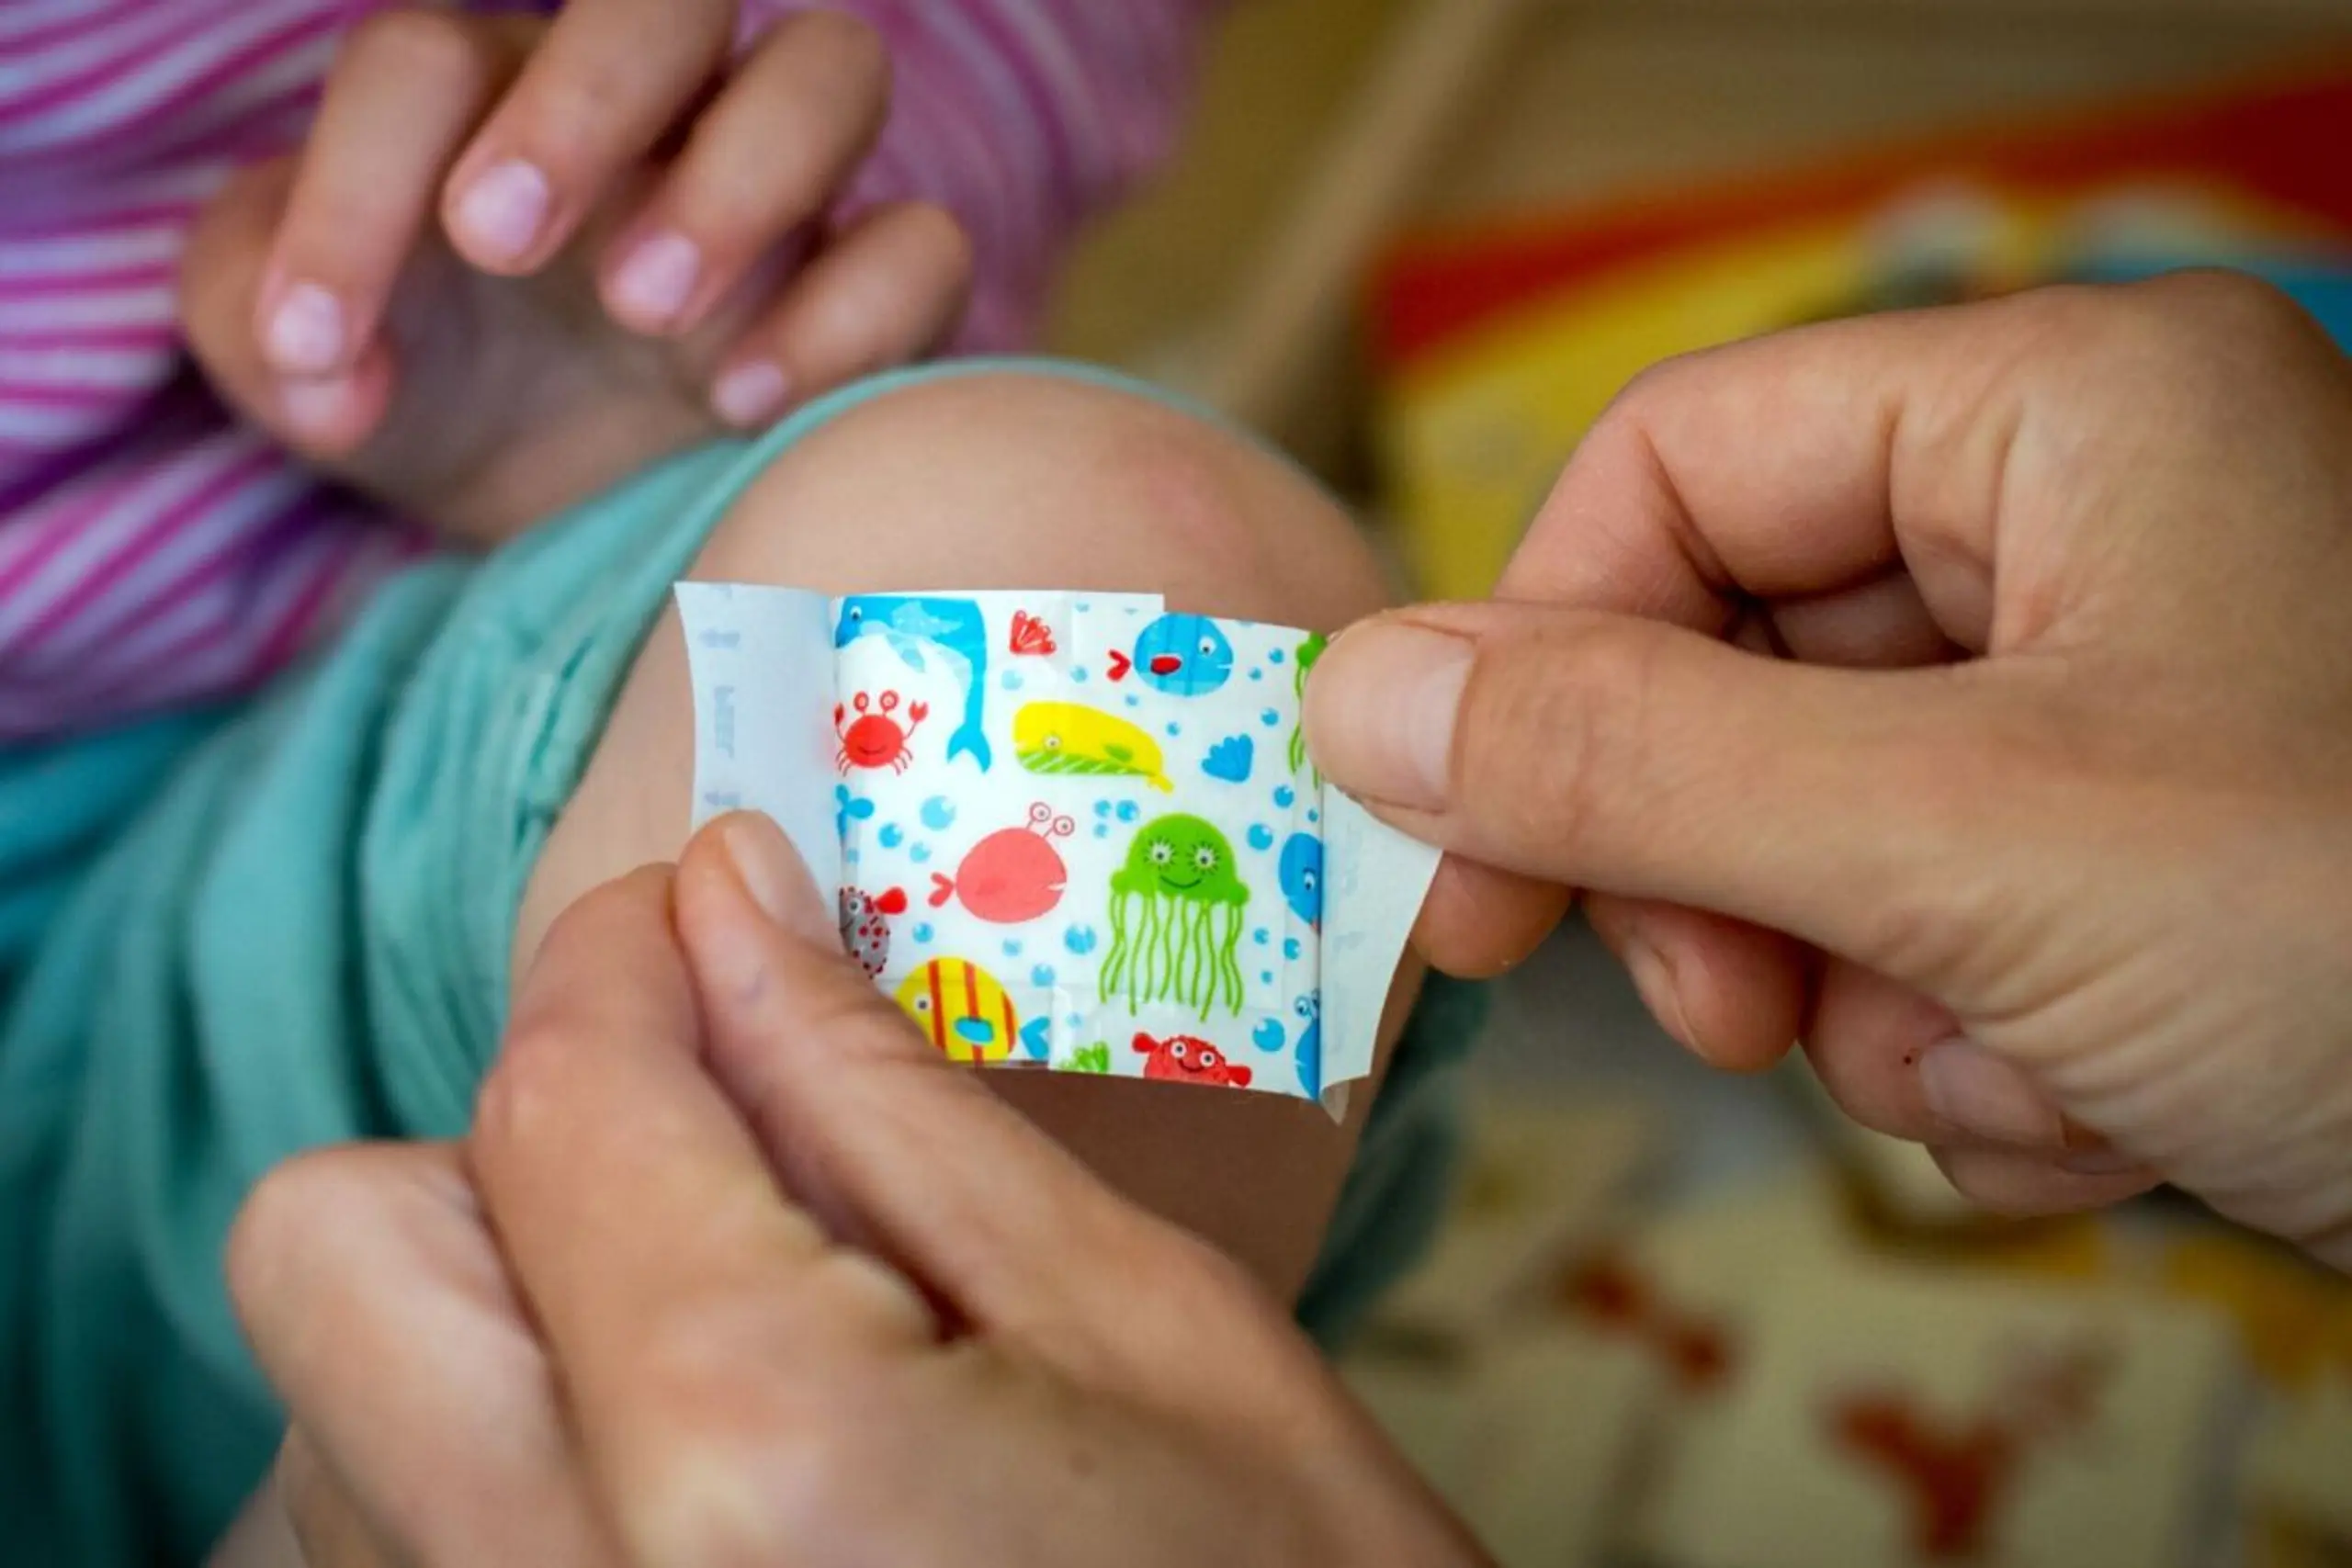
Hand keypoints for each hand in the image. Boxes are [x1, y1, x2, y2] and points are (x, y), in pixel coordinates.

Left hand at [180, 2, 970, 544]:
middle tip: (501, 241)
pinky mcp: (880, 302)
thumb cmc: (437, 402)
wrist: (567, 523)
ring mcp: (786, 197)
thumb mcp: (302, 366)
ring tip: (646, 311)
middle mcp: (655, 114)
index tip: (317, 343)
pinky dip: (848, 311)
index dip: (356, 188)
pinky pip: (923, 248)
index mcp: (492, 98)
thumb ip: (262, 321)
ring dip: (742, 176)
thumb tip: (331, 361)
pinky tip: (741, 404)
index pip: (429, 63)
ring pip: (833, 71)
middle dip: (583, 101)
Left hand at [221, 815, 1479, 1566]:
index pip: (564, 1091)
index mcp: (747, 1445)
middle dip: (519, 1143)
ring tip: (738, 1334)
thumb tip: (736, 905)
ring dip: (504, 1309)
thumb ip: (889, 1103)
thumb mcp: (1140, 1327)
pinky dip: (495, 1460)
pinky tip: (693, 1478)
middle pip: (340, 1244)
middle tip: (716, 1141)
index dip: (629, 951)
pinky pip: (396, 1533)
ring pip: (345, 1402)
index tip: (715, 905)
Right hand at [1306, 273, 2351, 1260]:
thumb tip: (1347, 699)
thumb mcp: (1964, 844)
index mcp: (2061, 414)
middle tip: (1741, 1013)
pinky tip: (2102, 1111)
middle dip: (1734, 875)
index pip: (1673, 470)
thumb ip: (1633, 763)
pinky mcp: (2152, 858)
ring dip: (1874, 994)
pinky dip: (1975, 1051)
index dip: (1538, 659)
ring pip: (1829, 828)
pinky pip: (1942, 926)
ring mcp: (2128, 699)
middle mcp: (2091, 526)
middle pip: (1739, 662)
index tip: (1456, 862)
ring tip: (2010, 1071)